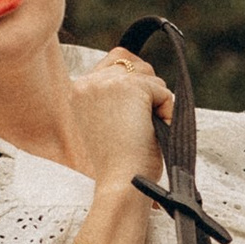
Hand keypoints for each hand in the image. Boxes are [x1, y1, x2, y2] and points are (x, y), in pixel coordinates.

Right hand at [68, 46, 172, 189]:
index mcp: (77, 90)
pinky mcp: (130, 87)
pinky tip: (152, 132)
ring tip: (142, 132)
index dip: (134, 85)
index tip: (130, 118)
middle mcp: (88, 82)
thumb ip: (116, 95)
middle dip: (147, 95)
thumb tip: (141, 66)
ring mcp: (107, 82)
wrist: (120, 183)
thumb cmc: (118, 164)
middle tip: (135, 129)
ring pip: (151, 78)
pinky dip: (167, 113)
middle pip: (136, 65)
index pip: (116, 60)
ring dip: (156, 105)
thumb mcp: (107, 122)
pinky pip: (163, 92)